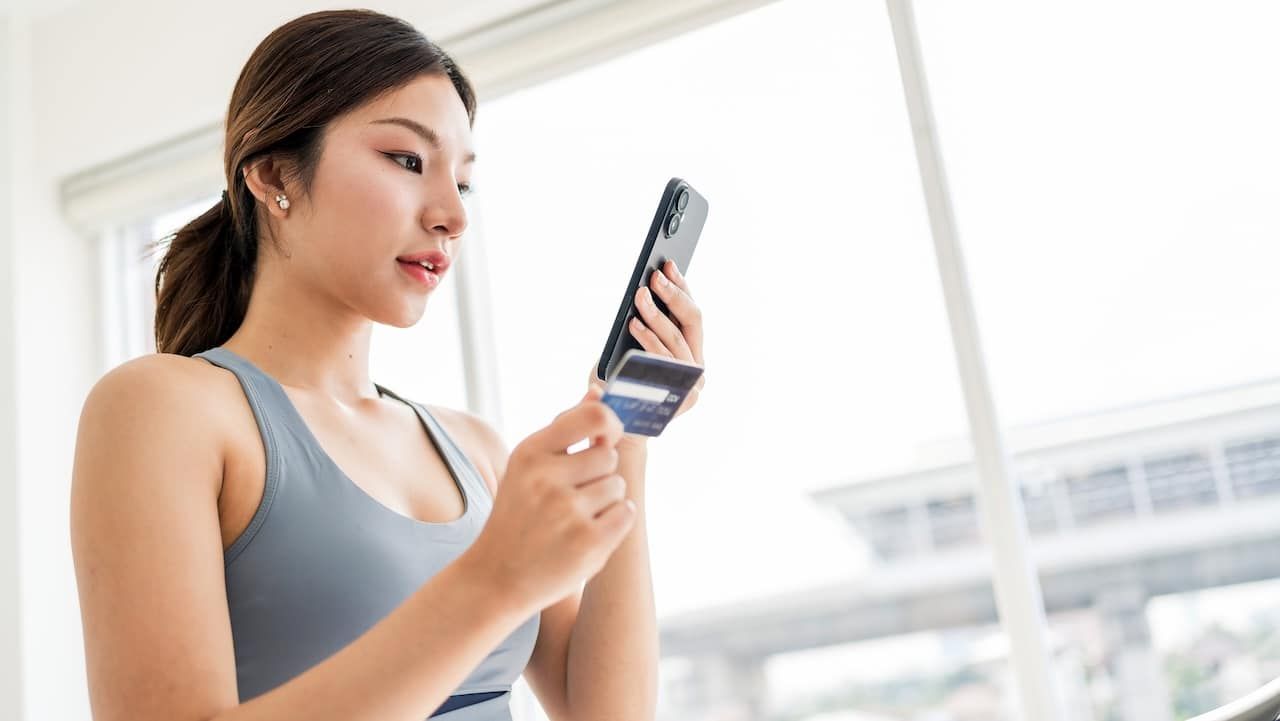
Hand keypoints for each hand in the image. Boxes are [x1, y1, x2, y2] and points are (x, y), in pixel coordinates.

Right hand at [463, 388, 633, 611]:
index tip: (606, 436)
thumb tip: (597, 391)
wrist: (496, 577)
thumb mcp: (528, 466)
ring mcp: (568, 512)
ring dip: (607, 500)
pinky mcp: (588, 543)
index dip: (610, 424)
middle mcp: (547, 479)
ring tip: (576, 516)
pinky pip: (627, 513)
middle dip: (601, 472)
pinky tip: (589, 532)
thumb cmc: (518, 515)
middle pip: (609, 455)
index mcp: (530, 452)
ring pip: (619, 486)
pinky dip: (615, 522)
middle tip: (574, 494)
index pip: (595, 416)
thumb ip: (565, 428)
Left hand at [586, 259, 705, 422]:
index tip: (668, 263)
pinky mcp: (684, 398)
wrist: (616, 431)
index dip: (682, 287)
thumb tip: (644, 291)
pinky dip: (649, 340)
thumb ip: (642, 328)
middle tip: (655, 275)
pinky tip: (633, 324)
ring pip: (677, 340)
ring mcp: (693, 385)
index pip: (692, 315)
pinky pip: (665, 361)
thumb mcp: (629, 350)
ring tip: (640, 296)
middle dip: (674, 296)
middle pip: (693, 322)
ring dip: (657, 315)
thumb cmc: (619, 387)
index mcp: (690, 354)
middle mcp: (698, 369)